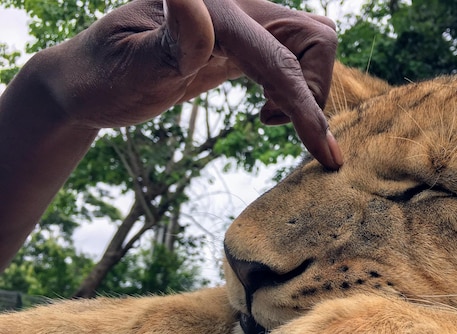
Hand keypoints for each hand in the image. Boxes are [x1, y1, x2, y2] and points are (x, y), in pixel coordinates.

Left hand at [44, 0, 341, 167]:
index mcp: (215, 10)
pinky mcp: (242, 45)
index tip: (328, 157)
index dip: (308, 109)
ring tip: (267, 119)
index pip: (281, 61)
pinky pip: (292, 59)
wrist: (91, 79)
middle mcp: (236, 9)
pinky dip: (295, 89)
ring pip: (310, 47)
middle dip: (314, 89)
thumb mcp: (131, 63)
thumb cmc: (103, 75)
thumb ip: (172, 38)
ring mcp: (242, 26)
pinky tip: (266, 110)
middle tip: (276, 126)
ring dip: (306, 89)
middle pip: (315, 38)